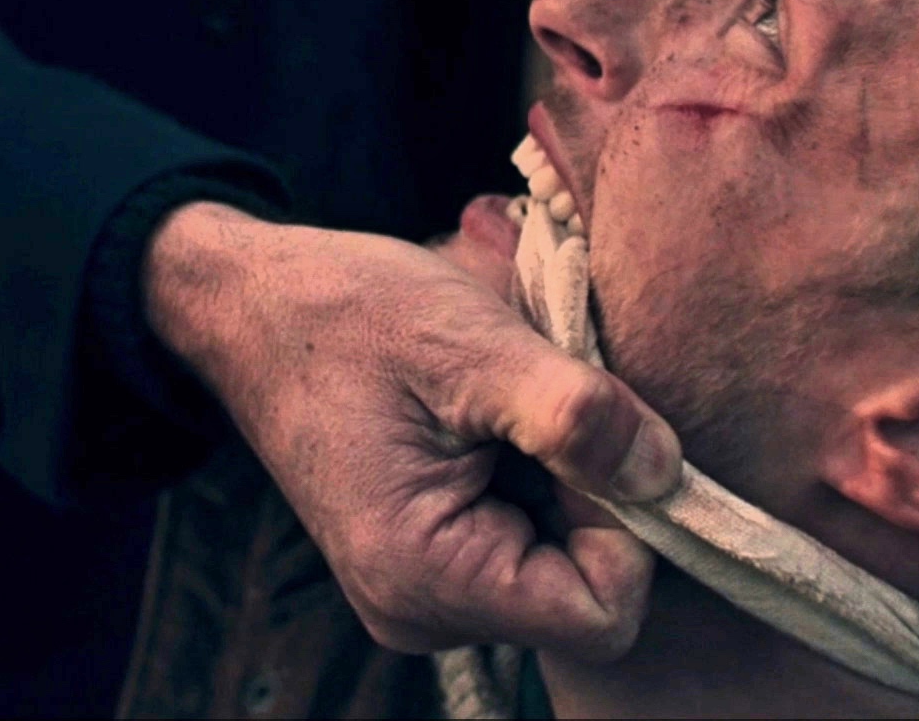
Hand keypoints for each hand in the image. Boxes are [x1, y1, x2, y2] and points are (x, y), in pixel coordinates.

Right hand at [144, 202, 676, 664]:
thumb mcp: (469, 342)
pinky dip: (530, 479)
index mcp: (425, 576)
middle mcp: (420, 612)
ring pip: (560, 565)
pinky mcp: (426, 564)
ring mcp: (421, 594)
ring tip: (500, 402)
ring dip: (560, 479)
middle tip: (536, 400)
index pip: (601, 613)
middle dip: (589, 493)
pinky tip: (486, 421)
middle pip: (584, 591)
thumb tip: (667, 476)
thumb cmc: (347, 314)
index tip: (589, 434)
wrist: (252, 304)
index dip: (626, 525)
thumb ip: (574, 414)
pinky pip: (524, 544)